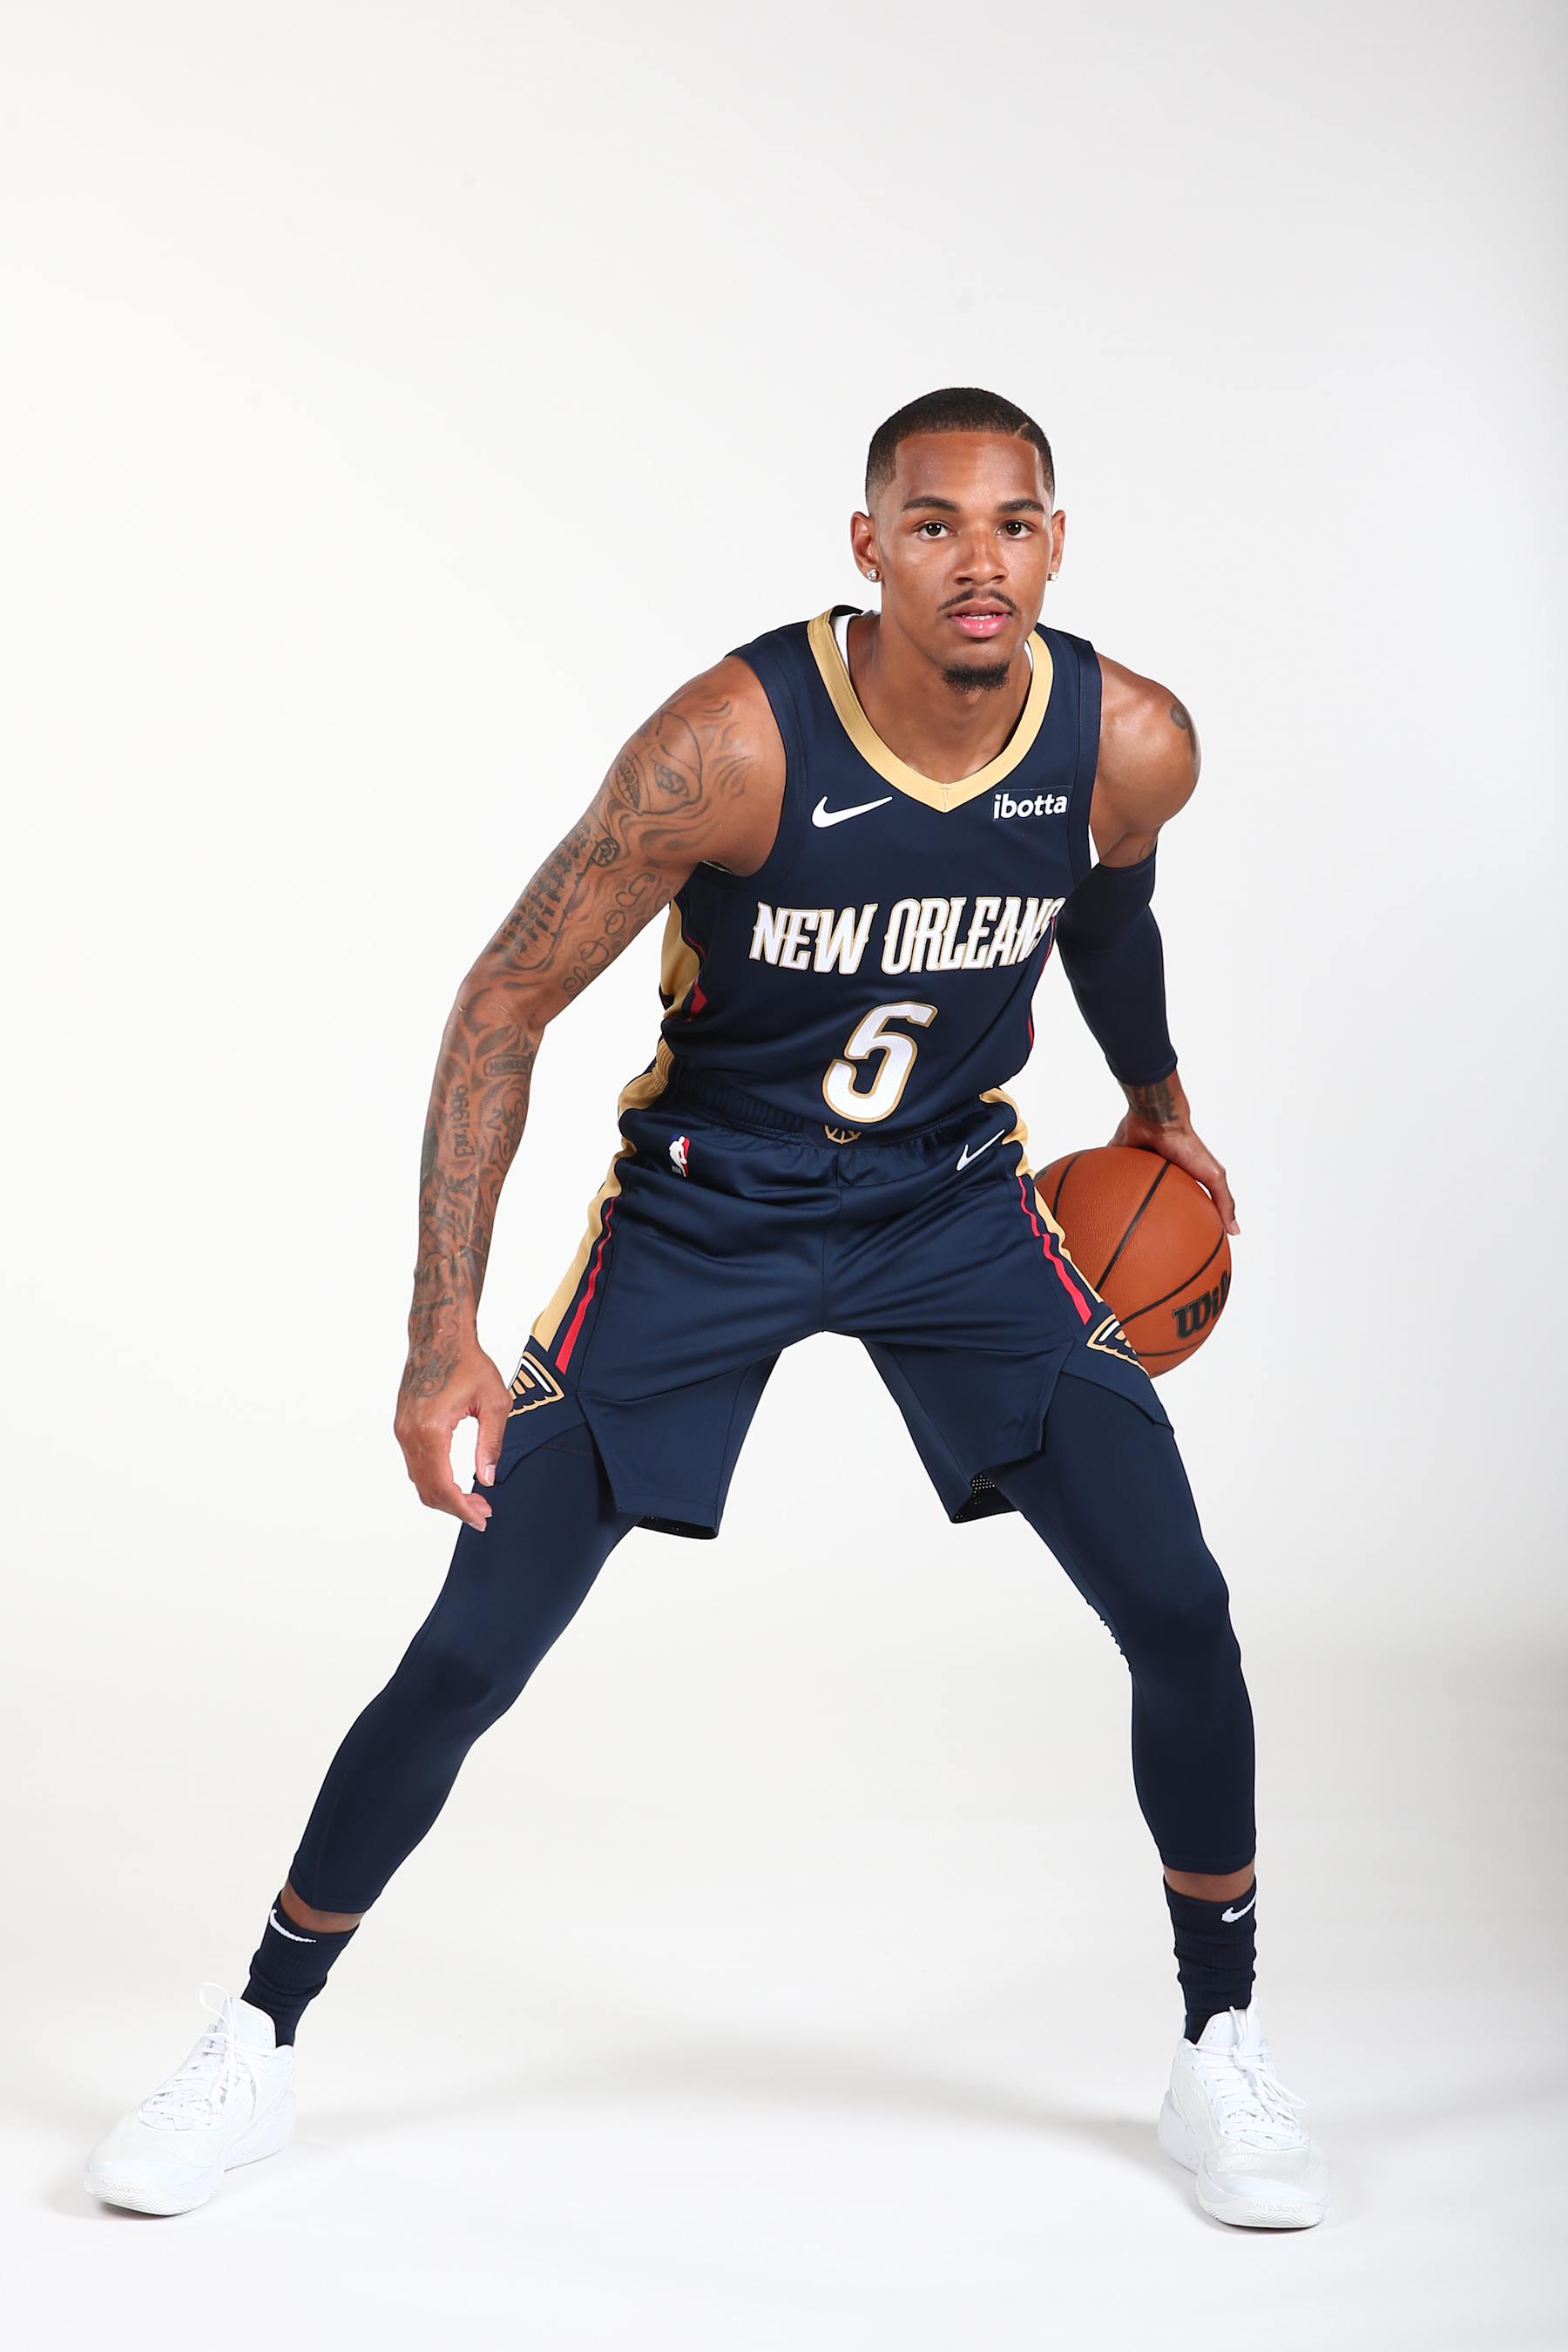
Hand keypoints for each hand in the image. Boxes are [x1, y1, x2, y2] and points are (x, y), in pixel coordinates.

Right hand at [393, 1339, 511, 1528]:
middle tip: (483, 1512)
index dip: (462, 1509)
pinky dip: (434, 1479)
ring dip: (445, 1495)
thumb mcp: (493, 1402)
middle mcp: (410, 1434)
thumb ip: (491, 1443)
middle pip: (428, 1490)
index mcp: (431, 1430)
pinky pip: (415, 1465)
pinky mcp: (403, 1426)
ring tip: (474, 1499)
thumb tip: (488, 1480)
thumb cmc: (468, 1363)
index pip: (443, 1486)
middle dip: (456, 1507)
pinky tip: (456, 1480)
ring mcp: (402, 1431)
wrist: (439, 1337)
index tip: (482, 1519)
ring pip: (419, 1480)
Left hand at [1111, 1074, 1237, 1236]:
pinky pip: (1106, 1171)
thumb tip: (1235, 1232)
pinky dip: (1101, 1183)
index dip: (1176, 1222)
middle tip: (1139, 1239)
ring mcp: (1135, 1164)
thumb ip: (1224, 1200)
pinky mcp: (1118, 1155)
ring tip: (1114, 1225)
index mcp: (1178, 1179)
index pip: (1178, 1205)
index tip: (1175, 1242)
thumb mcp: (1213, 1176)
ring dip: (1119, 1202)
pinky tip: (1097, 1201)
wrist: (1159, 1120)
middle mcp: (1155, 1171)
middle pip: (1148, 1199)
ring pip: (1125, 1188)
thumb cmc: (1187, 1146)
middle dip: (1143, 1216)